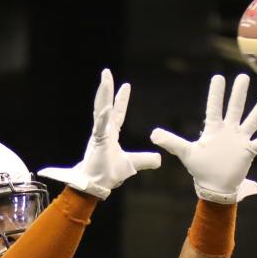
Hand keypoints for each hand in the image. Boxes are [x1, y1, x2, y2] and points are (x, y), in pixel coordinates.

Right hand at [38, 68, 160, 198]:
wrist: (98, 185)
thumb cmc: (109, 174)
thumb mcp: (133, 164)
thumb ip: (146, 160)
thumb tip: (159, 159)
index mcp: (110, 134)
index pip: (117, 113)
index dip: (121, 100)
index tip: (126, 86)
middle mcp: (103, 131)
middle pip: (105, 105)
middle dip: (106, 89)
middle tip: (106, 72)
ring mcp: (98, 135)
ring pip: (100, 110)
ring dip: (103, 95)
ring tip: (105, 79)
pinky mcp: (96, 142)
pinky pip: (100, 127)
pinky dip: (103, 118)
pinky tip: (107, 108)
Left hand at [150, 74, 256, 203]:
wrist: (214, 186)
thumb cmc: (201, 168)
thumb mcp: (185, 153)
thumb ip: (171, 142)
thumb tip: (153, 134)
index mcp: (214, 130)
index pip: (214, 108)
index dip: (216, 94)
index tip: (218, 78)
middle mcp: (228, 131)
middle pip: (235, 109)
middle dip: (238, 94)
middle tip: (243, 77)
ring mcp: (240, 140)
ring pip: (252, 121)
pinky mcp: (248, 152)